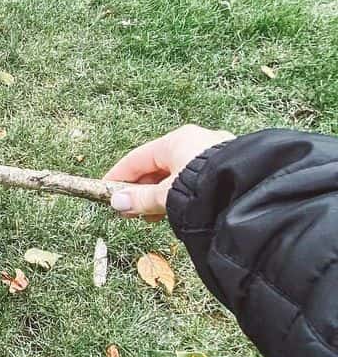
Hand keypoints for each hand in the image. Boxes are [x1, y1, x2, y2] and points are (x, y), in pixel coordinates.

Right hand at [104, 124, 233, 219]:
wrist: (250, 195)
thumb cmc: (204, 187)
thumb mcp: (166, 195)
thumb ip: (140, 200)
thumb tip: (116, 202)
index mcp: (177, 140)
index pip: (137, 157)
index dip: (118, 176)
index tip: (105, 190)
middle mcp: (196, 140)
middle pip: (158, 165)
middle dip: (141, 189)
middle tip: (128, 210)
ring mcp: (216, 152)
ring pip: (178, 173)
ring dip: (161, 194)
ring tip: (152, 216)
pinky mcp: (229, 167)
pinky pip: (197, 178)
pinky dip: (182, 193)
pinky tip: (179, 210)